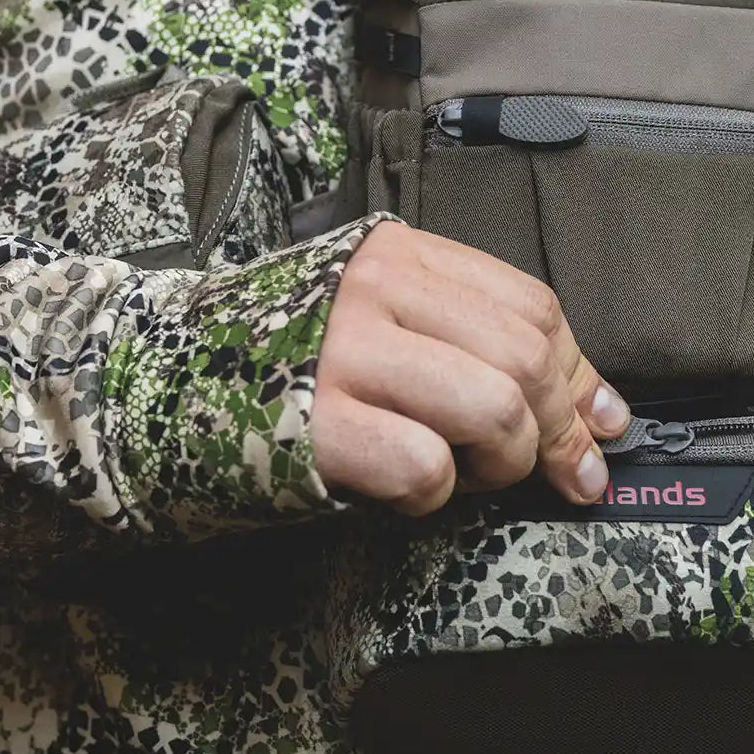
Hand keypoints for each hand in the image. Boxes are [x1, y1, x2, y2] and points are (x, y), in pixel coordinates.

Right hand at [310, 222, 629, 513]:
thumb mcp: (381, 323)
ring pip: (490, 411)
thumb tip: (597, 411)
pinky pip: (426, 467)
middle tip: (559, 474)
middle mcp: (375, 292)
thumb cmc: (287, 361)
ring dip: (501, 464)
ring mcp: (343, 355)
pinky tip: (402, 491)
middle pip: (522, 358)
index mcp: (399, 255)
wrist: (154, 383)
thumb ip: (478, 346)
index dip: (579, 374)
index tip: (599, 425)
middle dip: (557, 432)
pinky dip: (432, 498)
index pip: (531, 305)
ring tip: (469, 475)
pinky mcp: (317, 426)